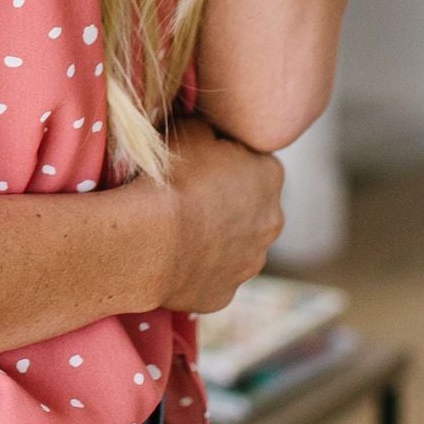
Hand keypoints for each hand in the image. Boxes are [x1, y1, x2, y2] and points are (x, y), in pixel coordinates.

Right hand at [158, 113, 284, 315]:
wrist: (151, 240)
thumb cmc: (173, 178)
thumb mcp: (191, 129)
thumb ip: (210, 129)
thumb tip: (210, 132)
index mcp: (270, 176)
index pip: (254, 162)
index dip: (225, 161)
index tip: (199, 163)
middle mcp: (272, 222)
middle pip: (250, 207)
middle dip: (226, 202)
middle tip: (187, 196)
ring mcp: (250, 264)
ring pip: (234, 246)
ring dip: (213, 238)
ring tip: (176, 229)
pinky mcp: (223, 294)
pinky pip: (211, 276)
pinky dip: (196, 268)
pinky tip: (171, 257)